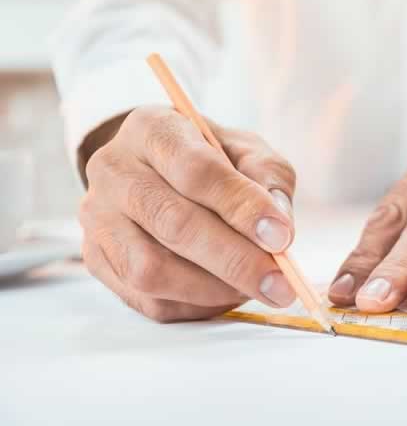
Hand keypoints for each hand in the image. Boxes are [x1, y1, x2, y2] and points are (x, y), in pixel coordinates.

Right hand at [79, 106, 296, 321]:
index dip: (241, 206)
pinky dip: (196, 304)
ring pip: (152, 269)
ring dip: (213, 288)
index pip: (195, 169)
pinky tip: (226, 293)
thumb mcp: (247, 150)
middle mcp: (113, 170)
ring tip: (256, 288)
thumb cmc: (212, 158)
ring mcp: (98, 218)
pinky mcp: (97, 260)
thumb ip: (268, 178)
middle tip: (281, 283)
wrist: (158, 170)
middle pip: (174, 223)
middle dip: (236, 260)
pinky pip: (147, 299)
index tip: (282, 236)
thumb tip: (278, 228)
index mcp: (152, 129)